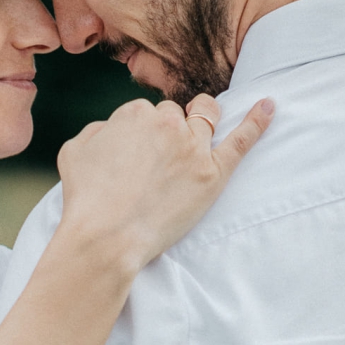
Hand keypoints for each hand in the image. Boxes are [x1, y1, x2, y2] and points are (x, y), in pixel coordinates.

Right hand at [55, 94, 273, 273]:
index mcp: (134, 114)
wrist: (106, 238)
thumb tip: (113, 130)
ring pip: (205, 119)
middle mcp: (167, 124)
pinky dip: (257, 121)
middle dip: (168, 130)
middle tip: (157, 161)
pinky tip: (270, 106)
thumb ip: (97, 130)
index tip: (135, 156)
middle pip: (175, 114)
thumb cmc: (86, 199)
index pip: (146, 112)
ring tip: (200, 132)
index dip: (141, 134)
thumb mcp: (74, 151)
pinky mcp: (212, 174)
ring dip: (203, 121)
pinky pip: (241, 141)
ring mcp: (193, 148)